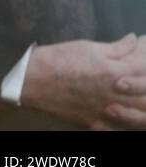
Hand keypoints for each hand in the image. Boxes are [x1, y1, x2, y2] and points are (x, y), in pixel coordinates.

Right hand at [22, 33, 145, 128]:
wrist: (32, 81)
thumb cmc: (58, 59)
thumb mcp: (86, 47)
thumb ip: (115, 47)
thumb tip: (133, 40)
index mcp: (114, 72)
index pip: (144, 67)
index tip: (143, 47)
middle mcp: (116, 95)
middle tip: (141, 73)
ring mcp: (108, 112)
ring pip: (139, 114)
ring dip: (141, 103)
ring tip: (134, 93)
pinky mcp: (97, 122)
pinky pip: (121, 127)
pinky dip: (127, 119)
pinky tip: (124, 110)